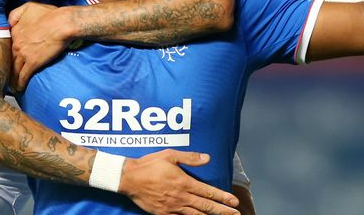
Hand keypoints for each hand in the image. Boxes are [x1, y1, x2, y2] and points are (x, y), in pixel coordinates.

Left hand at [8, 2, 71, 90]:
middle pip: (8, 59)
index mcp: (14, 31)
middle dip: (6, 68)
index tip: (5, 59)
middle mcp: (16, 44)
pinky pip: (23, 76)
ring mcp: (24, 54)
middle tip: (5, 75)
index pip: (6, 45)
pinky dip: (20, 83)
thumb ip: (16, 13)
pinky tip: (19, 89)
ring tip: (11, 85)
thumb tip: (9, 21)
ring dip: (12, 78)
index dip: (6, 53)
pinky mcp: (33, 63)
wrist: (62, 24)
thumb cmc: (50, 14)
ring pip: (14, 69)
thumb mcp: (29, 7)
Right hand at [119, 150, 239, 214]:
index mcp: (184, 182)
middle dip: (223, 211)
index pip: (208, 191)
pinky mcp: (163, 214)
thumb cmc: (149, 165)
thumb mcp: (170, 156)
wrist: (129, 178)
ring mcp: (172, 207)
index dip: (223, 197)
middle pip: (206, 206)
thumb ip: (190, 158)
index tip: (234, 201)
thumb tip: (207, 158)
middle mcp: (181, 197)